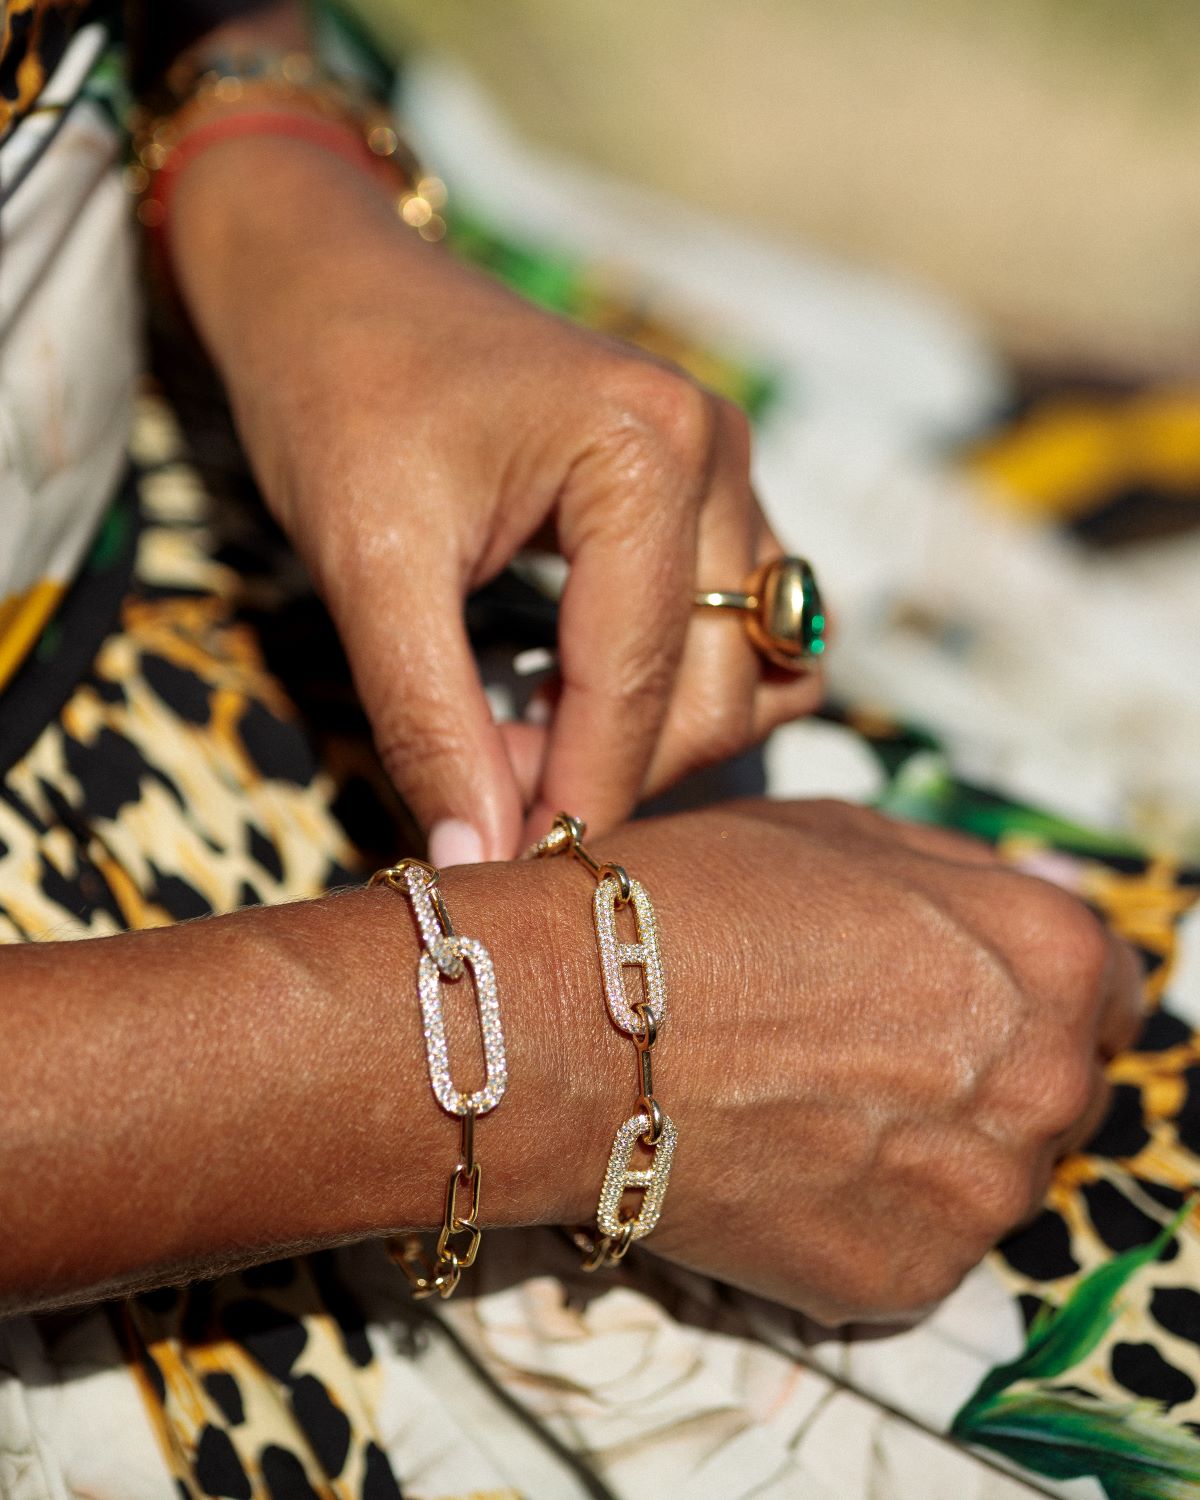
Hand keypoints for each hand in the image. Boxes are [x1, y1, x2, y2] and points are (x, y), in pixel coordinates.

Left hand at [167, 137, 823, 861]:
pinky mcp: (708, 493)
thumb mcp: (368, 566)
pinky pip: (740, 630)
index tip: (501, 870)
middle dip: (607, 768)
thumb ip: (431, 719)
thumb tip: (477, 862)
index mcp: (647, 454)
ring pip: (749, 672)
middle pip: (719, 694)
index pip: (639, 686)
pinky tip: (574, 694)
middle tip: (484, 788)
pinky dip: (672, 687)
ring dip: (652, 737)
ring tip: (526, 739)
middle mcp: (715, 456)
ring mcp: (725, 471)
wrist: (330, 285)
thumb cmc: (337, 396)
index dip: (574, 798)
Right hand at [566, 800, 1142, 1321]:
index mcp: (1044, 955)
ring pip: (988, 1175)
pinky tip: (779, 1165)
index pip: (1105, 984)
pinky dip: (863, 1214)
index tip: (961, 993)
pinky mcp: (906, 1281)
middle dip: (983, 1067)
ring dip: (926, 1149)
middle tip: (864, 1050)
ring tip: (806, 1108)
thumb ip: (963, 873)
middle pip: (1056, 1087)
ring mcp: (979, 1196)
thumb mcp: (840, 832)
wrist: (572, 1025)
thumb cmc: (696, 903)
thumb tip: (1044, 898)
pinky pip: (914, 1246)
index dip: (1026, 983)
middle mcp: (1045, 1083)